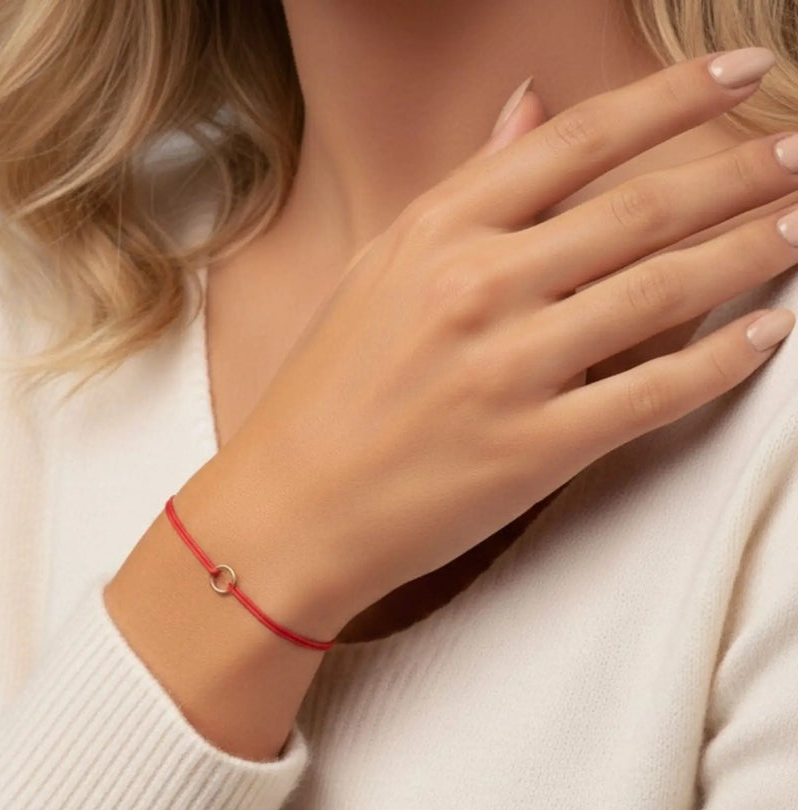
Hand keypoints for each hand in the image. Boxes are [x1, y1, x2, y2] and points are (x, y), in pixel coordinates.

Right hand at [215, 50, 797, 635]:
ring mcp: (508, 371)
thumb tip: (531, 110)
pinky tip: (768, 334)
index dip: (672, 97)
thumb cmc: (323, 395)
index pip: (576, 142)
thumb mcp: (376, 272)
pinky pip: (654, 393)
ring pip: (664, 292)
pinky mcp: (533, 451)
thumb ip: (463, 192)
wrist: (287, 510)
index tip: (740, 71)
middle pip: (640, 210)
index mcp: (435, 235)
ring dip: (751, 253)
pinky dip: (722, 361)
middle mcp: (477, 289)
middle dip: (740, 174)